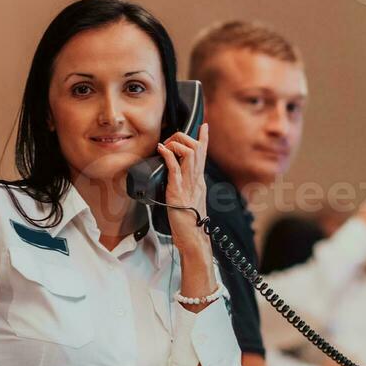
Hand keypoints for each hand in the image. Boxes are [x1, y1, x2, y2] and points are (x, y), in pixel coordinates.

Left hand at [155, 127, 210, 255]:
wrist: (193, 240)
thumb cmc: (189, 224)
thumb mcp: (189, 201)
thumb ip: (185, 188)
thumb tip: (175, 179)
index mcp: (199, 182)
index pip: (204, 155)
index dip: (204, 138)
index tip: (204, 125)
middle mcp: (197, 180)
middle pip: (197, 148)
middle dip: (183, 137)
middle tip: (170, 142)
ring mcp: (188, 186)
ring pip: (189, 153)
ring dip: (175, 144)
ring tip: (165, 146)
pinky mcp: (178, 193)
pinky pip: (175, 168)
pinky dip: (167, 155)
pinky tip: (161, 150)